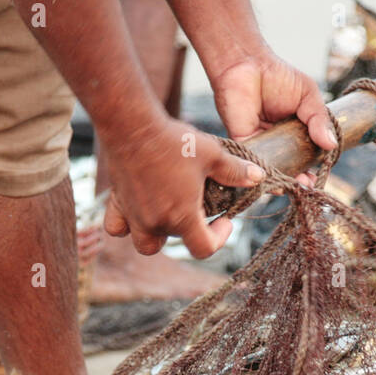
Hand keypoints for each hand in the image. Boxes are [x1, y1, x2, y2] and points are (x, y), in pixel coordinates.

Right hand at [102, 117, 264, 258]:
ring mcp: (134, 216)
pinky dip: (126, 226)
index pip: (204, 248)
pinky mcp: (117, 204)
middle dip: (192, 227)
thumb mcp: (212, 155)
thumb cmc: (173, 141)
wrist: (133, 126)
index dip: (219, 239)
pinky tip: (137, 211)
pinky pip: (117, 228)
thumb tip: (258, 177)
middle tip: (200, 204)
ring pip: (147, 244)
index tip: (225, 221)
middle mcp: (156, 223)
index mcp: (182, 216)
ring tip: (169, 214)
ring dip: (160, 236)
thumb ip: (235, 172)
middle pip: (178, 241)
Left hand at [210, 50, 338, 185]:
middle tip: (306, 185)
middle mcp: (278, 142)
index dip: (313, 168)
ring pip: (271, 169)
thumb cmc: (278, 77)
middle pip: (289, 167)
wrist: (248, 65)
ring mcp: (261, 144)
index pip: (307, 155)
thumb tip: (332, 145)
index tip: (318, 177)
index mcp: (296, 132)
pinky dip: (261, 173)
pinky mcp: (243, 143)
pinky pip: (252, 163)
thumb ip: (319, 119)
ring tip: (292, 185)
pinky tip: (272, 180)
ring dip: (281, 180)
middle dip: (298, 179)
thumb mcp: (308, 96)